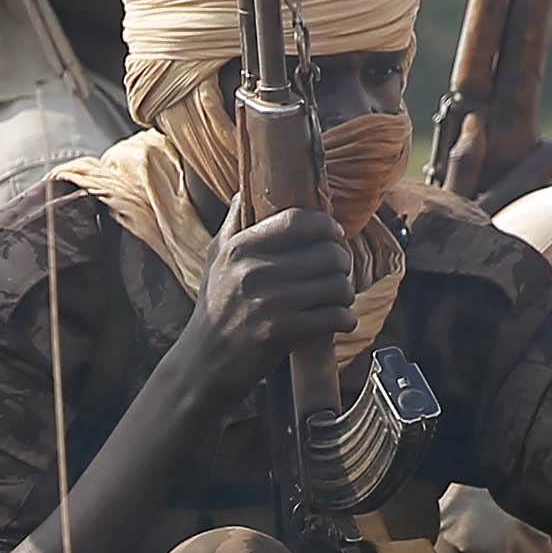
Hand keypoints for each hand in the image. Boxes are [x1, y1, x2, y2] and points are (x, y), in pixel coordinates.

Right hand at [162, 205, 355, 389]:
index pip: (297, 221)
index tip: (335, 234)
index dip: (325, 225)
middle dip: (342, 262)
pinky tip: (341, 319)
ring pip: (336, 285)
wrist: (205, 361)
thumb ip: (233, 224)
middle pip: (326, 253)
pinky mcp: (281, 333)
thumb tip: (245, 191)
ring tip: (340, 296)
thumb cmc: (215, 306)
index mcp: (240, 249)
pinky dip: (345, 318)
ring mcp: (269, 303)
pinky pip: (334, 317)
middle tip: (339, 270)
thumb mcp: (215, 259)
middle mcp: (254, 272)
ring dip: (346, 292)